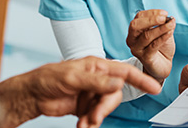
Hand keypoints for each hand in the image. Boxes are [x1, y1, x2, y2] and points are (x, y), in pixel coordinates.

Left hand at [0, 56, 160, 127]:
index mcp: (96, 65)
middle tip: (94, 117)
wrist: (33, 95)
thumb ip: (96, 81)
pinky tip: (81, 125)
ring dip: (96, 117)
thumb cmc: (49, 78)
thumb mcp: (73, 77)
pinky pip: (95, 115)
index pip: (123, 71)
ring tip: (84, 124)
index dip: (141, 78)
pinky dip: (90, 122)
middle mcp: (97, 78)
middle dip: (105, 108)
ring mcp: (91, 93)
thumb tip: (117, 84)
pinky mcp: (85, 106)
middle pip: (114, 94)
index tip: (155, 87)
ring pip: (104, 107)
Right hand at [126, 9, 175, 81]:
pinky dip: (163, 37)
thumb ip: (164, 25)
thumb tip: (169, 18)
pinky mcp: (144, 58)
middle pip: (136, 25)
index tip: (165, 13)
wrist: (163, 66)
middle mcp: (132, 39)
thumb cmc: (161, 48)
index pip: (139, 17)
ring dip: (161, 28)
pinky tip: (170, 33)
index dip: (152, 13)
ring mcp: (137, 49)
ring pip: (146, 36)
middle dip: (151, 19)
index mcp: (135, 30)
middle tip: (164, 18)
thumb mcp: (162, 32)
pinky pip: (153, 46)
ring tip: (171, 25)